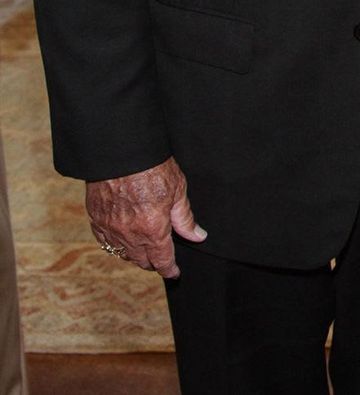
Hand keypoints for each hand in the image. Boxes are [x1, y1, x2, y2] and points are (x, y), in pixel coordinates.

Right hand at [86, 157, 206, 278]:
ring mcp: (111, 229)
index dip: (169, 269)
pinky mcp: (96, 219)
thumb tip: (198, 236)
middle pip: (142, 261)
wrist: (121, 151)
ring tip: (144, 249)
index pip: (162, 260)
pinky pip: (106, 242)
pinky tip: (123, 238)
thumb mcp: (177, 189)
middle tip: (161, 257)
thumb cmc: (152, 166)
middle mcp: (130, 235)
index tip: (174, 272)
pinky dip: (115, 244)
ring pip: (123, 254)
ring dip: (135, 255)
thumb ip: (185, 218)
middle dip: (154, 262)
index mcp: (153, 229)